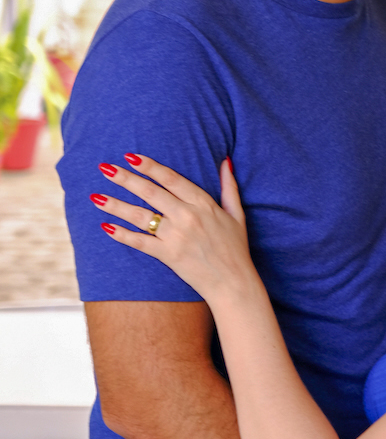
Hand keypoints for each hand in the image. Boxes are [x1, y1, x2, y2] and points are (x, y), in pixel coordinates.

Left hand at [92, 155, 255, 300]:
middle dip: (125, 178)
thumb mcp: (237, 213)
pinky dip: (122, 235)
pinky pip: (140, 242)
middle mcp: (187, 216)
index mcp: (203, 203)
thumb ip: (229, 186)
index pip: (171, 178)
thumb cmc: (235, 248)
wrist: (233, 282)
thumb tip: (225, 160)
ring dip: (116, 205)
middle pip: (150, 192)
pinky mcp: (168, 255)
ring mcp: (176, 236)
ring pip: (140, 216)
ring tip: (96, 196)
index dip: (150, 166)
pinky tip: (106, 227)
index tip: (131, 156)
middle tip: (105, 168)